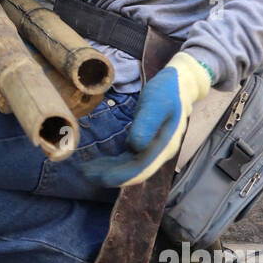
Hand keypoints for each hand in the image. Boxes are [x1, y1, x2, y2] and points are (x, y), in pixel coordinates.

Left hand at [82, 52, 212, 187]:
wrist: (178, 85)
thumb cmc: (167, 91)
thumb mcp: (156, 103)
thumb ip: (147, 123)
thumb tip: (135, 147)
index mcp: (164, 147)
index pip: (141, 169)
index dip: (121, 176)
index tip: (100, 178)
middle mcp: (159, 153)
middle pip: (134, 172)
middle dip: (110, 175)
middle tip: (84, 172)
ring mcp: (153, 150)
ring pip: (129, 167)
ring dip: (109, 170)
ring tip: (86, 168)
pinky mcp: (146, 144)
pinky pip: (128, 158)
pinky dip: (113, 162)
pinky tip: (99, 161)